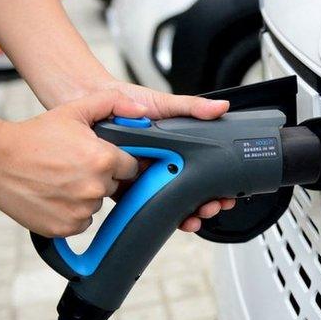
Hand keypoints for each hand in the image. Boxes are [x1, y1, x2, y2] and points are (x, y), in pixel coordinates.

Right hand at [0, 89, 142, 236]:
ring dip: (85, 195)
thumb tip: (142, 110)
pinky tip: (54, 196)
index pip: (130, 166)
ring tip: (60, 179)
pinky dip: (71, 213)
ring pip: (96, 204)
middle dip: (100, 176)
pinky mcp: (64, 227)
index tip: (97, 156)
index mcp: (104, 159)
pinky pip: (81, 222)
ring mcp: (80, 210)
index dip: (115, 160)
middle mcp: (95, 187)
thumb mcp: (74, 110)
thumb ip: (113, 103)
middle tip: (73, 165)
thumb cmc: (34, 135)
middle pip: (113, 185)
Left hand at [96, 80, 236, 232]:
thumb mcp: (165, 103)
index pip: (201, 172)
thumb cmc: (131, 101)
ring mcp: (143, 177)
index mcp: (176, 149)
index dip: (216, 187)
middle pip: (188, 191)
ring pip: (166, 202)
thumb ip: (192, 107)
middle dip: (204, 205)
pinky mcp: (122, 185)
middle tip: (212, 207)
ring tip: (191, 218)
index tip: (226, 195)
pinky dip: (149, 215)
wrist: (95, 104)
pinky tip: (161, 218)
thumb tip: (220, 108)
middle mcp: (162, 165)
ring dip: (182, 214)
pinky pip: (137, 205)